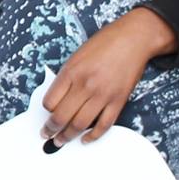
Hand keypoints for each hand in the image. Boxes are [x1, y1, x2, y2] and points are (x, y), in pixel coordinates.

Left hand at [41, 7, 176, 144]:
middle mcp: (85, 84)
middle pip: (61, 116)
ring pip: (80, 124)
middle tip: (46, 135)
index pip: (49, 101)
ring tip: (61, 141)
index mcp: (71, 71)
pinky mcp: (118, 101)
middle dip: (51, 130)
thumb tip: (57, 98)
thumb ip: (67, 76)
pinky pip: (104, 125)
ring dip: (68, 136)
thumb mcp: (77, 55)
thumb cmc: (106, 42)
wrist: (134, 38)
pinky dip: (93, 136)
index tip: (45, 115)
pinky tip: (85, 139)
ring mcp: (103, 94)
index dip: (44, 112)